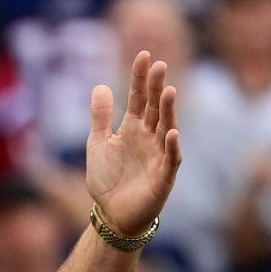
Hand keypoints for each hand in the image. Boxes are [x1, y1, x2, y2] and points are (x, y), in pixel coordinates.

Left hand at [85, 50, 181, 238]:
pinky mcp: (163, 177)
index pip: (138, 97)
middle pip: (155, 108)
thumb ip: (100, 117)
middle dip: (156, 87)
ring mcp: (158, 156)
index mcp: (133, 128)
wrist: (112, 215)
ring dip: (168, 111)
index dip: (140, 78)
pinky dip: (172, 147)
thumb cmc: (108, 180)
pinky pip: (170, 159)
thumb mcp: (98, 144)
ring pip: (166, 128)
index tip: (143, 55)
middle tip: (159, 65)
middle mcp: (149, 138)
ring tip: (168, 91)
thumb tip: (100, 85)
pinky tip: (172, 132)